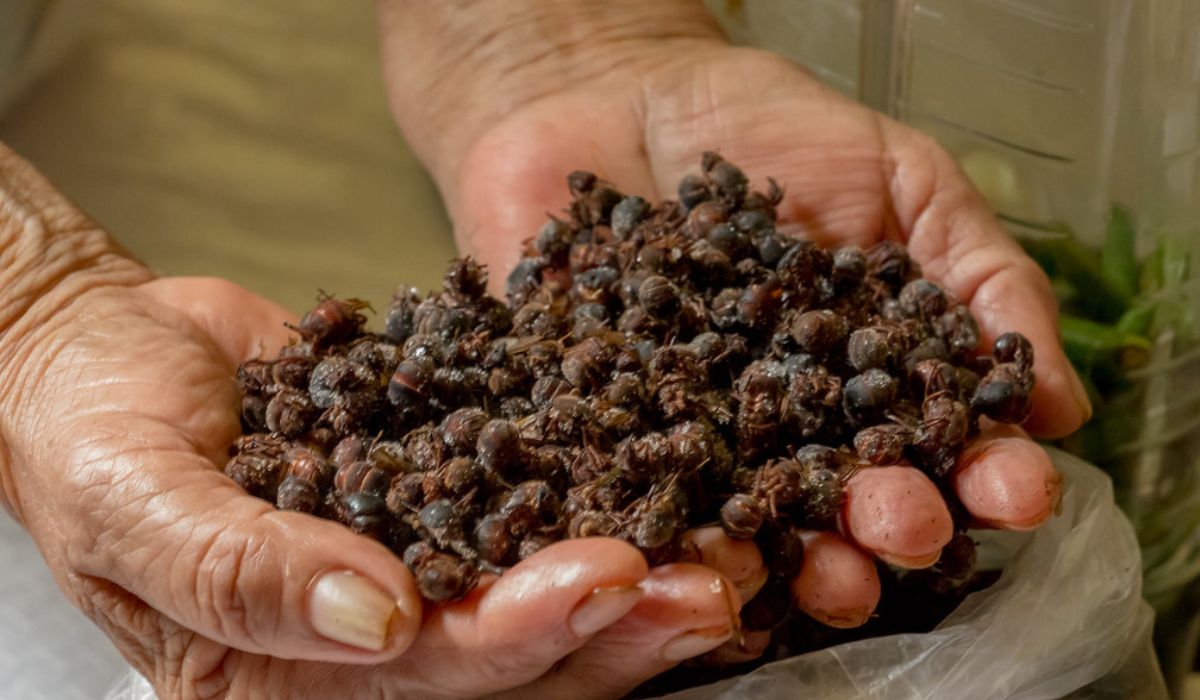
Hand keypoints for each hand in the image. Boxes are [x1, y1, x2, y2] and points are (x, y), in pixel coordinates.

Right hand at [0, 145, 747, 697]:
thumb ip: (238, 568)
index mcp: (281, 681)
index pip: (422, 680)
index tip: (609, 577)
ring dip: (635, 575)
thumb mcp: (131, 500)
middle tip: (712, 578)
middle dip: (614, 624)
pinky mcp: (436, 496)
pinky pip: (524, 510)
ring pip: (536, 598)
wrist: (102, 354)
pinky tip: (667, 474)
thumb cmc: (90, 433)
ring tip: (726, 542)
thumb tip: (371, 613)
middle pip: (508, 661)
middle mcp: (360, 648)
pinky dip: (597, 498)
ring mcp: (407, 576)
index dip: (519, 635)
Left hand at [379, 3, 1086, 693]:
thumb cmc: (774, 128)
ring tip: (819, 573)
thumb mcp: (904, 180)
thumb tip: (1063, 401)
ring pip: (739, 521)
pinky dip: (655, 529)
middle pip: (840, 503)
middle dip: (885, 525)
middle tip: (907, 528)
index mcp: (863, 385)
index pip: (933, 447)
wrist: (621, 89)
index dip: (982, 476)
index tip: (1015, 488)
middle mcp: (779, 429)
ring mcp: (685, 434)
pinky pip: (622, 492)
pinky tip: (686, 553)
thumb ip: (980, 276)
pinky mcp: (593, 427)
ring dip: (785, 557)